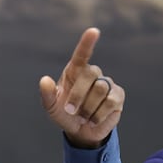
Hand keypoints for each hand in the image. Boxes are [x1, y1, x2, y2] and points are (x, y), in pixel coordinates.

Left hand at [39, 27, 124, 147]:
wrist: (79, 131)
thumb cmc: (64, 113)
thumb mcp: (51, 106)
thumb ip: (47, 94)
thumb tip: (44, 80)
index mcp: (74, 71)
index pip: (81, 55)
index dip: (87, 43)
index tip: (93, 31)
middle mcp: (92, 74)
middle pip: (90, 74)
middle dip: (78, 95)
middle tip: (70, 110)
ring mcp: (106, 83)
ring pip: (100, 89)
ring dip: (87, 108)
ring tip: (82, 116)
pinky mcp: (118, 96)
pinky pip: (110, 102)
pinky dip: (98, 115)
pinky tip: (93, 119)